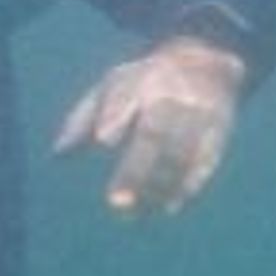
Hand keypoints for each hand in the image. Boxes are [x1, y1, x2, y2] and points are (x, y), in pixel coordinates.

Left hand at [54, 36, 247, 216]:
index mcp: (138, 82)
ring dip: (159, 187)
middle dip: (136, 169)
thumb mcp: (112, 86)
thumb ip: (84, 118)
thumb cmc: (145, 82)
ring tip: (137, 213)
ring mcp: (197, 114)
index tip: (103, 140)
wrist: (206, 62)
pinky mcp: (217, 133)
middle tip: (117, 203)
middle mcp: (170, 97)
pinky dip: (189, 186)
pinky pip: (206, 161)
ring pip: (180, 153)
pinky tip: (170, 207)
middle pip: (154, 133)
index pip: (124, 97)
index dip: (115, 117)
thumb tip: (58, 154)